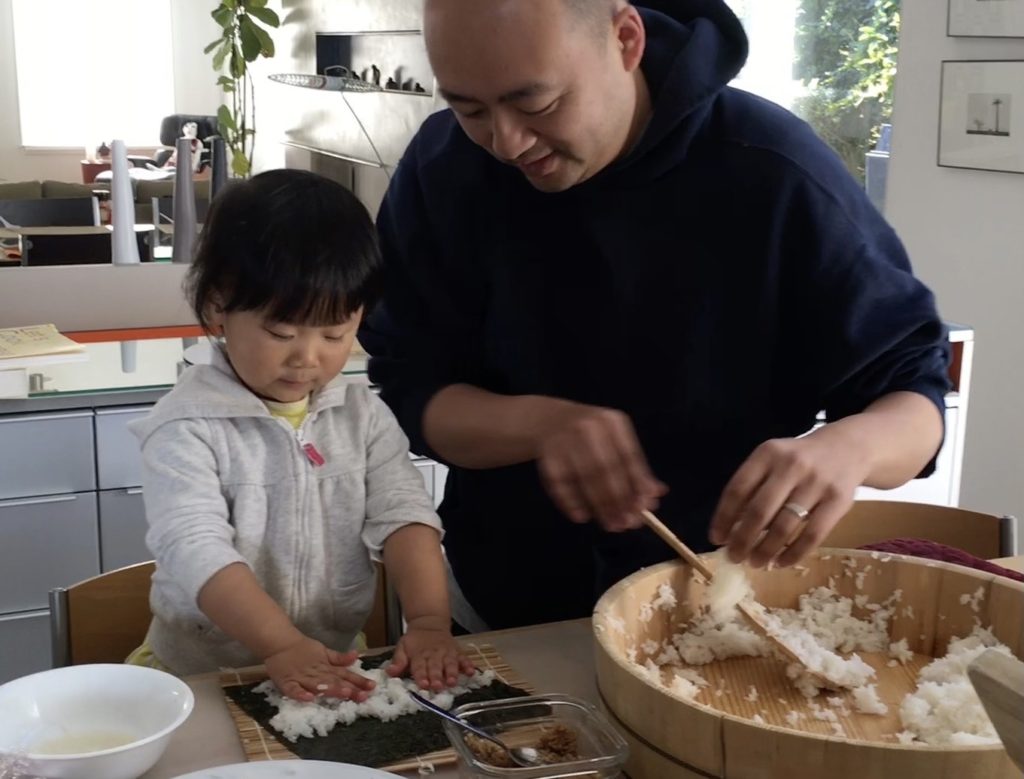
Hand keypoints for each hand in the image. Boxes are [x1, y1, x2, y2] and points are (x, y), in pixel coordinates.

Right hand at [264, 635, 375, 702]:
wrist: (280, 644)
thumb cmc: (304, 650)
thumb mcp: (324, 652)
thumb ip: (339, 658)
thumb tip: (356, 656)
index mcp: (327, 667)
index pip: (345, 675)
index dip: (358, 681)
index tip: (372, 687)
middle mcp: (317, 673)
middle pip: (335, 681)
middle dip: (350, 688)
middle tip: (363, 695)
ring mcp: (303, 678)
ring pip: (319, 685)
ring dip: (331, 689)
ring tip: (345, 693)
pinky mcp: (288, 682)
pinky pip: (293, 690)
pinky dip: (300, 694)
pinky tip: (309, 699)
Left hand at [387, 617, 475, 690]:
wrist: (429, 623)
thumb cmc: (415, 640)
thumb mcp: (402, 647)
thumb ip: (398, 661)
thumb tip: (389, 673)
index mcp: (419, 655)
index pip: (420, 667)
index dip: (421, 676)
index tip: (423, 685)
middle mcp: (434, 654)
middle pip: (435, 667)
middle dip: (437, 677)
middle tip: (438, 687)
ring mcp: (447, 653)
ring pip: (450, 663)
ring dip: (452, 673)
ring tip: (452, 682)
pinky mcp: (457, 652)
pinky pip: (464, 658)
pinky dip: (468, 665)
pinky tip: (471, 672)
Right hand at [535, 403, 666, 530]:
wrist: (547, 420)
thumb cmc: (591, 435)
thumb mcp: (615, 441)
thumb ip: (635, 467)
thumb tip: (657, 494)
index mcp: (612, 422)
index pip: (629, 456)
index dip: (638, 484)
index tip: (645, 508)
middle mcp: (588, 427)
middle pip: (607, 469)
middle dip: (619, 500)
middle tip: (627, 523)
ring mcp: (564, 440)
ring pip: (585, 478)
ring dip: (600, 506)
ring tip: (611, 525)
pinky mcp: (546, 456)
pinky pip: (560, 484)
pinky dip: (571, 503)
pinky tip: (582, 517)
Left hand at [707, 426, 869, 567]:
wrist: (847, 448)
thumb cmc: (799, 460)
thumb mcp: (773, 461)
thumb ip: (752, 487)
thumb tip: (729, 528)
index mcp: (767, 454)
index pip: (737, 490)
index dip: (723, 517)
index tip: (716, 538)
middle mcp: (791, 466)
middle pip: (759, 511)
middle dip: (742, 540)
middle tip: (734, 557)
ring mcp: (816, 483)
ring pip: (784, 526)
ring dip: (766, 550)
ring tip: (755, 563)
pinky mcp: (838, 500)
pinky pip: (812, 535)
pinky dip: (794, 554)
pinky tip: (781, 562)